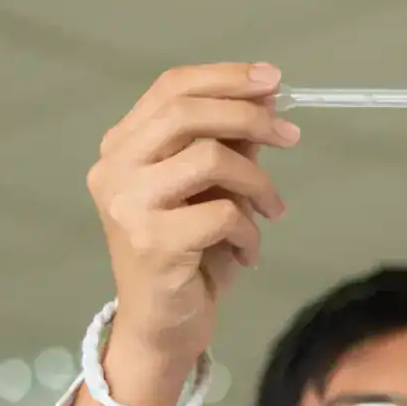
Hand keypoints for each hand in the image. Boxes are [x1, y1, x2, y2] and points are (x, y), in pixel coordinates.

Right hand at [87, 63, 296, 383]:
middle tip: (291, 135)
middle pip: (186, 113)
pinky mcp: (153, 243)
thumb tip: (266, 103)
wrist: (163, 327)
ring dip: (259, 183)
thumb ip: (227, 147)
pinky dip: (250, 232)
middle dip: (248, 116)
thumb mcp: (210, 192)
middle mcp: (115, 169)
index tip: (274, 80)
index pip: (171, 89)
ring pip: (210, 160)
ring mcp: (129, 205)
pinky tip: (247, 253)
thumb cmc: (190, 257)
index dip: (225, 78)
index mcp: (122, 147)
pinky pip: (223, 215)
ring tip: (275, 210)